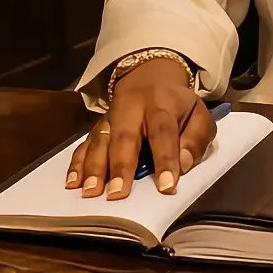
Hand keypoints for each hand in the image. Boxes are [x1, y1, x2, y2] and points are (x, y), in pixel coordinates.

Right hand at [64, 59, 214, 200]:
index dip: (165, 159)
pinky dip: (77, 164)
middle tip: (117, 194)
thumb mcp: (199, 115)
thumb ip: (196, 139)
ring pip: (100, 141)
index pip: (163, 132)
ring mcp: (111, 118)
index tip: (166, 186)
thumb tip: (183, 164)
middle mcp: (132, 109)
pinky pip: (85, 144)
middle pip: (125, 137)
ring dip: (94, 168)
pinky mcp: (97, 127)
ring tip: (91, 192)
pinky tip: (73, 182)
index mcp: (161, 104)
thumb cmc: (178, 107)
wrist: (150, 78)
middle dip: (120, 166)